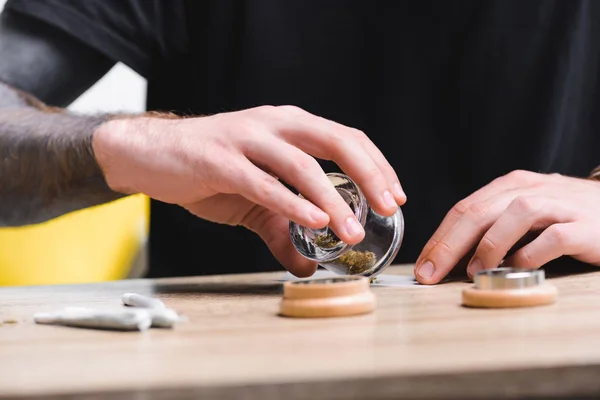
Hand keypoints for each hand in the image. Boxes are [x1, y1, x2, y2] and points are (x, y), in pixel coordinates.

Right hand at [93, 105, 404, 276]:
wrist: (151, 154)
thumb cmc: (207, 169)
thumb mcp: (254, 200)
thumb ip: (283, 230)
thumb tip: (308, 266)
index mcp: (288, 126)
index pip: (346, 138)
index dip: (376, 164)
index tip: (394, 195)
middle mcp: (274, 125)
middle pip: (335, 141)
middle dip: (369, 174)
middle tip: (387, 207)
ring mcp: (246, 140)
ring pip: (302, 165)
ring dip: (332, 200)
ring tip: (351, 231)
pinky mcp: (220, 161)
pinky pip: (264, 183)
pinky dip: (292, 202)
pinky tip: (314, 222)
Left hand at [414, 170, 599, 283]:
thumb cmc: (566, 216)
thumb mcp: (525, 215)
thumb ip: (494, 228)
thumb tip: (455, 258)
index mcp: (510, 186)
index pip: (464, 209)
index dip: (439, 238)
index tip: (423, 265)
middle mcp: (530, 189)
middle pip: (479, 212)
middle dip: (448, 245)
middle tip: (431, 273)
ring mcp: (559, 205)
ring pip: (513, 216)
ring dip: (488, 246)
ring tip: (474, 272)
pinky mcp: (584, 227)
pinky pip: (552, 239)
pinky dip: (530, 255)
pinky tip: (518, 269)